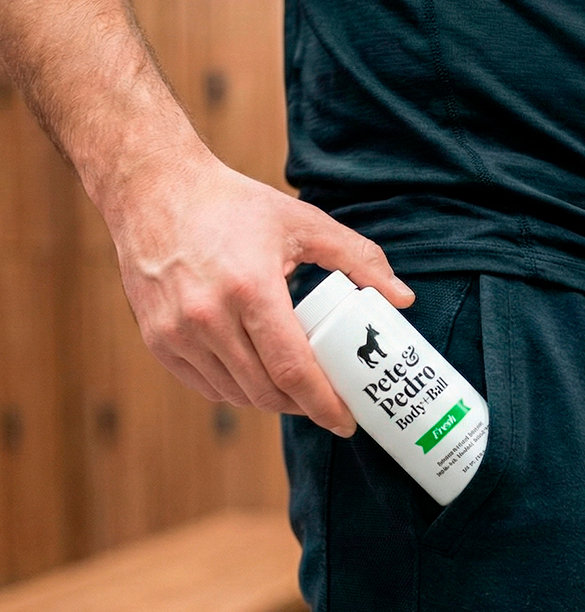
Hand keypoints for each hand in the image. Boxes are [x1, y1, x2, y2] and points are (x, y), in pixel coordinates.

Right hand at [104, 153, 414, 436]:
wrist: (153, 190)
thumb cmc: (235, 205)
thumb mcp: (304, 223)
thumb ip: (360, 258)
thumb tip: (403, 299)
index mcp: (250, 289)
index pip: (293, 370)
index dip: (324, 404)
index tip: (347, 421)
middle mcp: (207, 317)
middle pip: (266, 392)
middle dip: (303, 407)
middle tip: (329, 404)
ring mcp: (176, 333)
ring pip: (236, 395)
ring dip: (271, 400)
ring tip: (297, 387)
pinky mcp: (157, 340)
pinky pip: (207, 386)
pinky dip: (237, 390)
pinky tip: (258, 375)